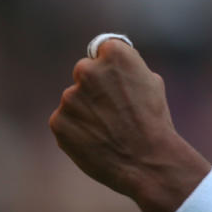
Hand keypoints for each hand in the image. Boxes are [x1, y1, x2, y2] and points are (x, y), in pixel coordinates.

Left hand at [49, 38, 210, 211]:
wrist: (147, 161)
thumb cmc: (154, 121)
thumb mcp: (151, 82)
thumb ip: (127, 69)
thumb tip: (112, 66)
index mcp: (114, 54)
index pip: (102, 50)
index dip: (111, 67)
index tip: (117, 81)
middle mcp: (87, 70)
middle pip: (85, 72)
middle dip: (95, 87)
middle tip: (112, 109)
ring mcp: (70, 97)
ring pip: (74, 99)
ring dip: (86, 110)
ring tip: (108, 130)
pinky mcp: (58, 121)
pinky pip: (65, 121)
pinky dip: (76, 130)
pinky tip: (96, 141)